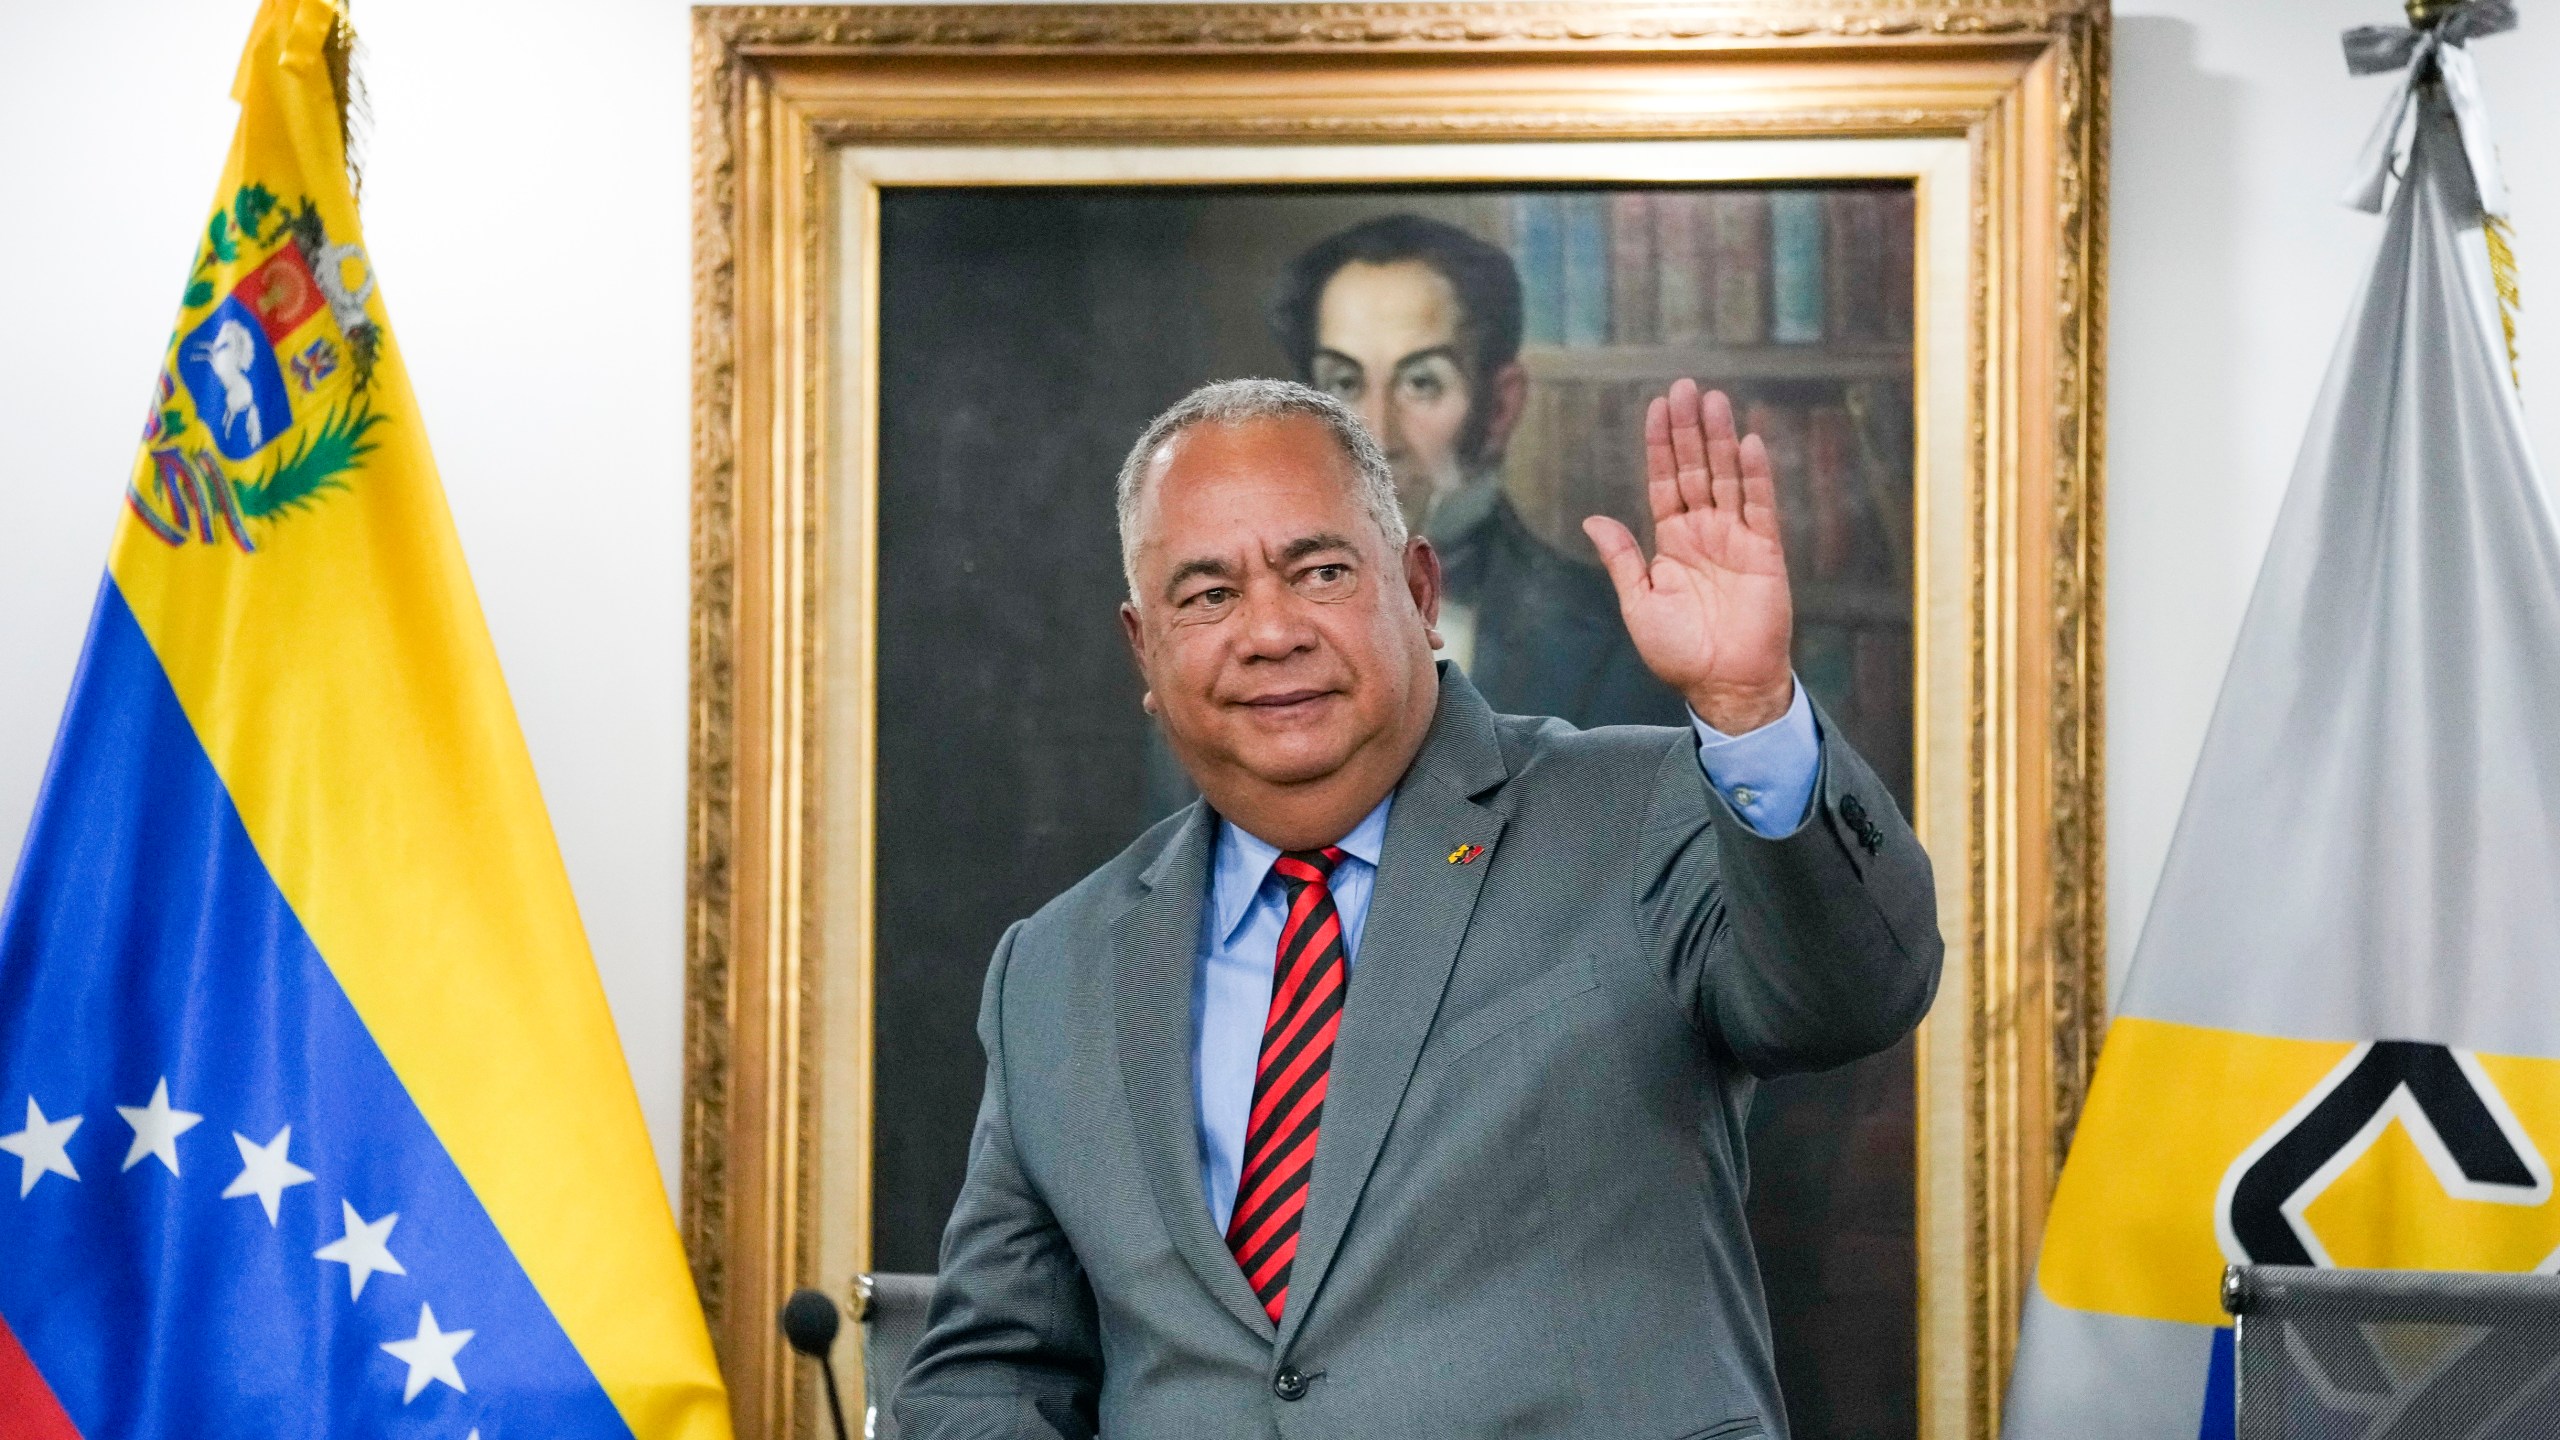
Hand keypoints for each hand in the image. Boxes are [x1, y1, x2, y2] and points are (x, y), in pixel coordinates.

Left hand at [1583, 379, 1794, 733]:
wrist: (1724, 685)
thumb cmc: (1679, 652)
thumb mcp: (1638, 602)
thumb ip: (1621, 557)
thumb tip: (1593, 518)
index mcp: (1672, 542)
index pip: (1665, 482)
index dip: (1661, 446)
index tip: (1657, 407)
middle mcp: (1704, 533)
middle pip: (1696, 469)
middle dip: (1689, 429)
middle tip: (1685, 386)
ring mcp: (1736, 539)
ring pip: (1727, 478)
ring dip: (1720, 439)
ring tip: (1714, 400)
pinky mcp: (1765, 553)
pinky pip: (1760, 506)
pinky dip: (1755, 475)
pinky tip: (1748, 442)